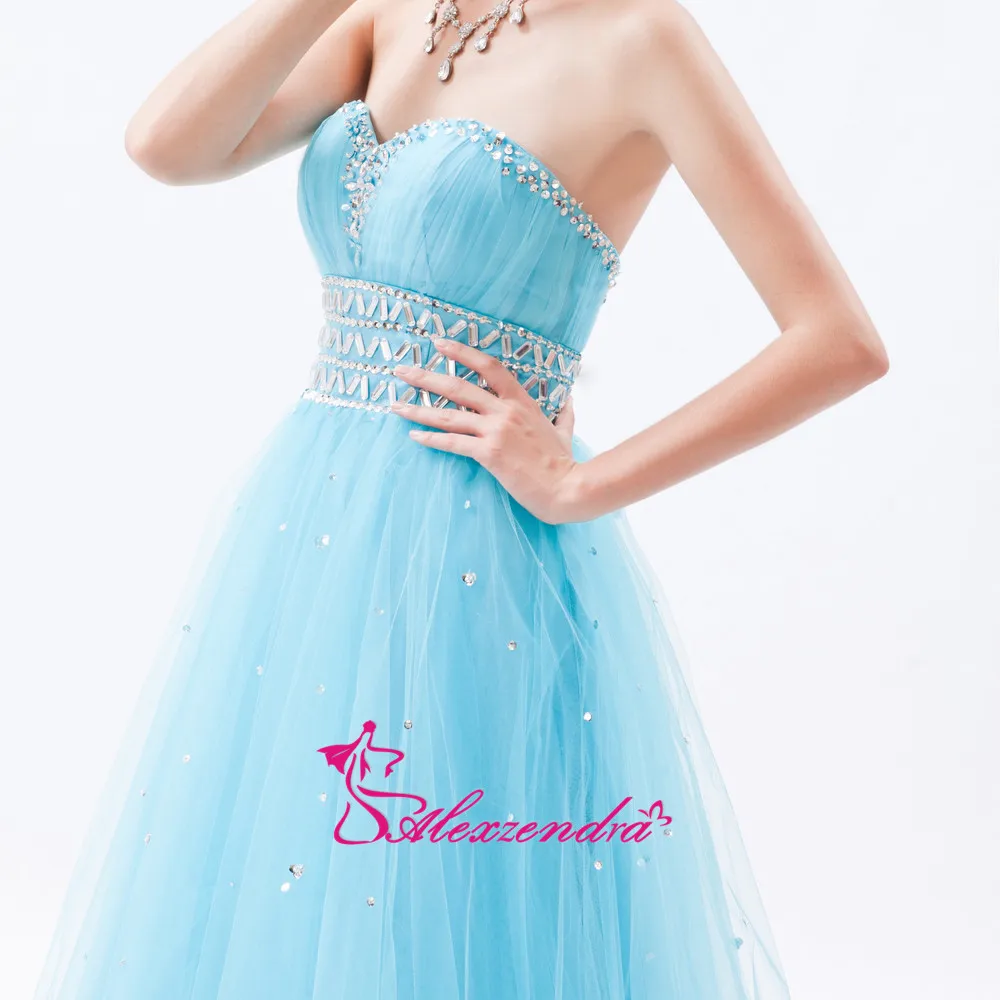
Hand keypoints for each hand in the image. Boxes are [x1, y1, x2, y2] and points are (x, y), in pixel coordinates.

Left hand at [389, 338, 590, 523]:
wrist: (567, 488)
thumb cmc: (563, 461)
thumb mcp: (564, 429)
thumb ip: (564, 411)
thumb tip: (569, 400)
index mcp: (521, 400)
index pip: (488, 366)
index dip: (462, 353)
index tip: (439, 344)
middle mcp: (504, 411)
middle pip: (458, 386)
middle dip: (425, 377)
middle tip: (401, 371)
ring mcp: (495, 431)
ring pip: (448, 415)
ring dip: (417, 409)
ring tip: (395, 404)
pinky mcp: (488, 454)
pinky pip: (452, 443)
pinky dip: (430, 439)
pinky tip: (413, 436)